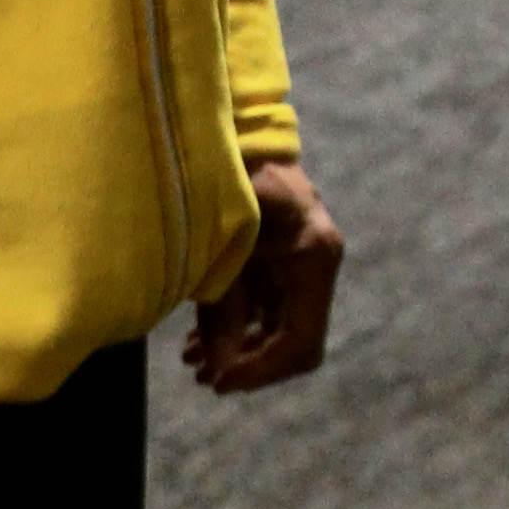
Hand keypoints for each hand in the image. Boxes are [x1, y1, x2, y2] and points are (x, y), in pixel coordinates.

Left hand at [183, 154, 343, 393]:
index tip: (220, 381)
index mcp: (313, 254)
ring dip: (236, 351)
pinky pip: (264, 309)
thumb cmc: (223, 171)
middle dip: (248, 365)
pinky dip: (233, 329)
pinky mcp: (280, 259)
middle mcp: (316, 261)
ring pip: (276, 329)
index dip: (261, 370)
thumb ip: (221, 305)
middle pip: (293, 342)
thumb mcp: (218, 241)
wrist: (229, 126)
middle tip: (205, 380)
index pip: (299, 340)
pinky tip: (197, 343)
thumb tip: (218, 369)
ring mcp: (300, 261)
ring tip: (192, 363)